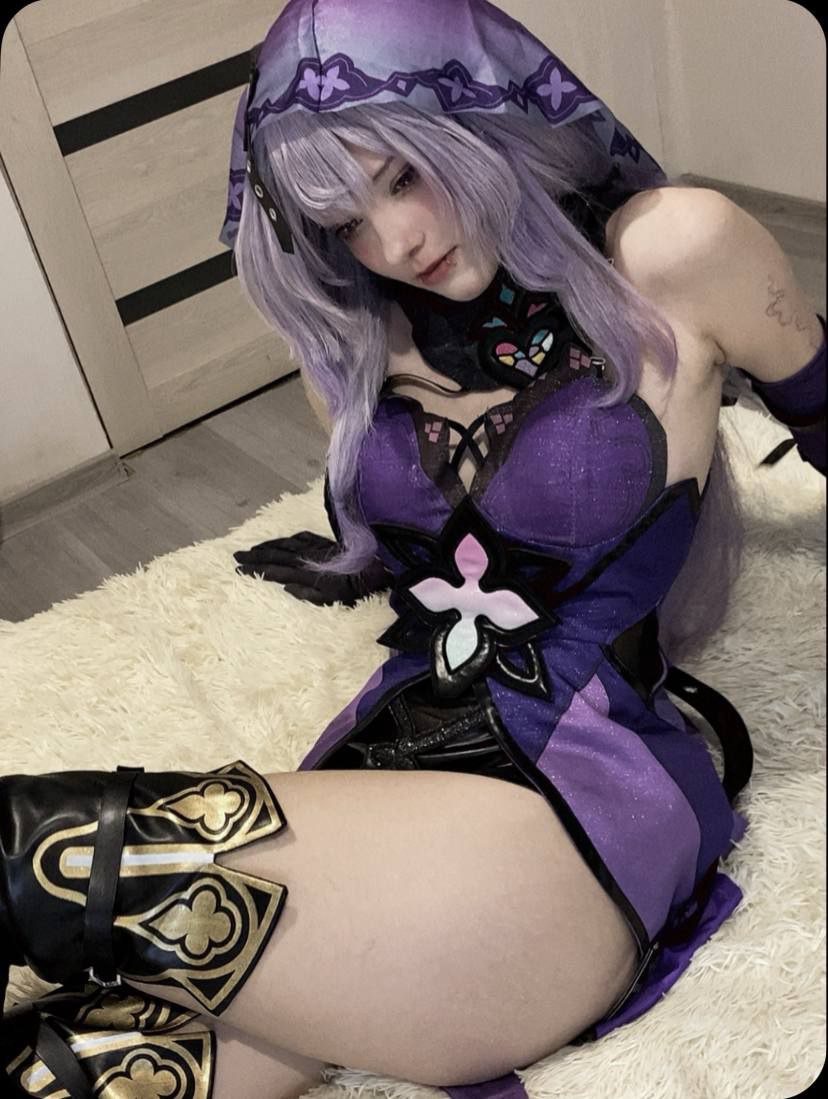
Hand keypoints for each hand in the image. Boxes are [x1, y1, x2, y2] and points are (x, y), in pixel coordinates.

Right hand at [233, 531, 390, 605]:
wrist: (378, 568)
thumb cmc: (357, 590)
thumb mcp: (333, 600)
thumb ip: (308, 594)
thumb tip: (286, 586)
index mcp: (307, 573)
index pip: (275, 570)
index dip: (256, 570)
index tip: (238, 570)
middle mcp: (308, 557)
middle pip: (276, 554)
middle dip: (254, 556)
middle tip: (236, 556)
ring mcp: (316, 548)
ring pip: (286, 544)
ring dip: (267, 546)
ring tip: (252, 550)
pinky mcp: (325, 542)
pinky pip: (300, 538)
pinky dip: (287, 540)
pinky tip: (282, 541)